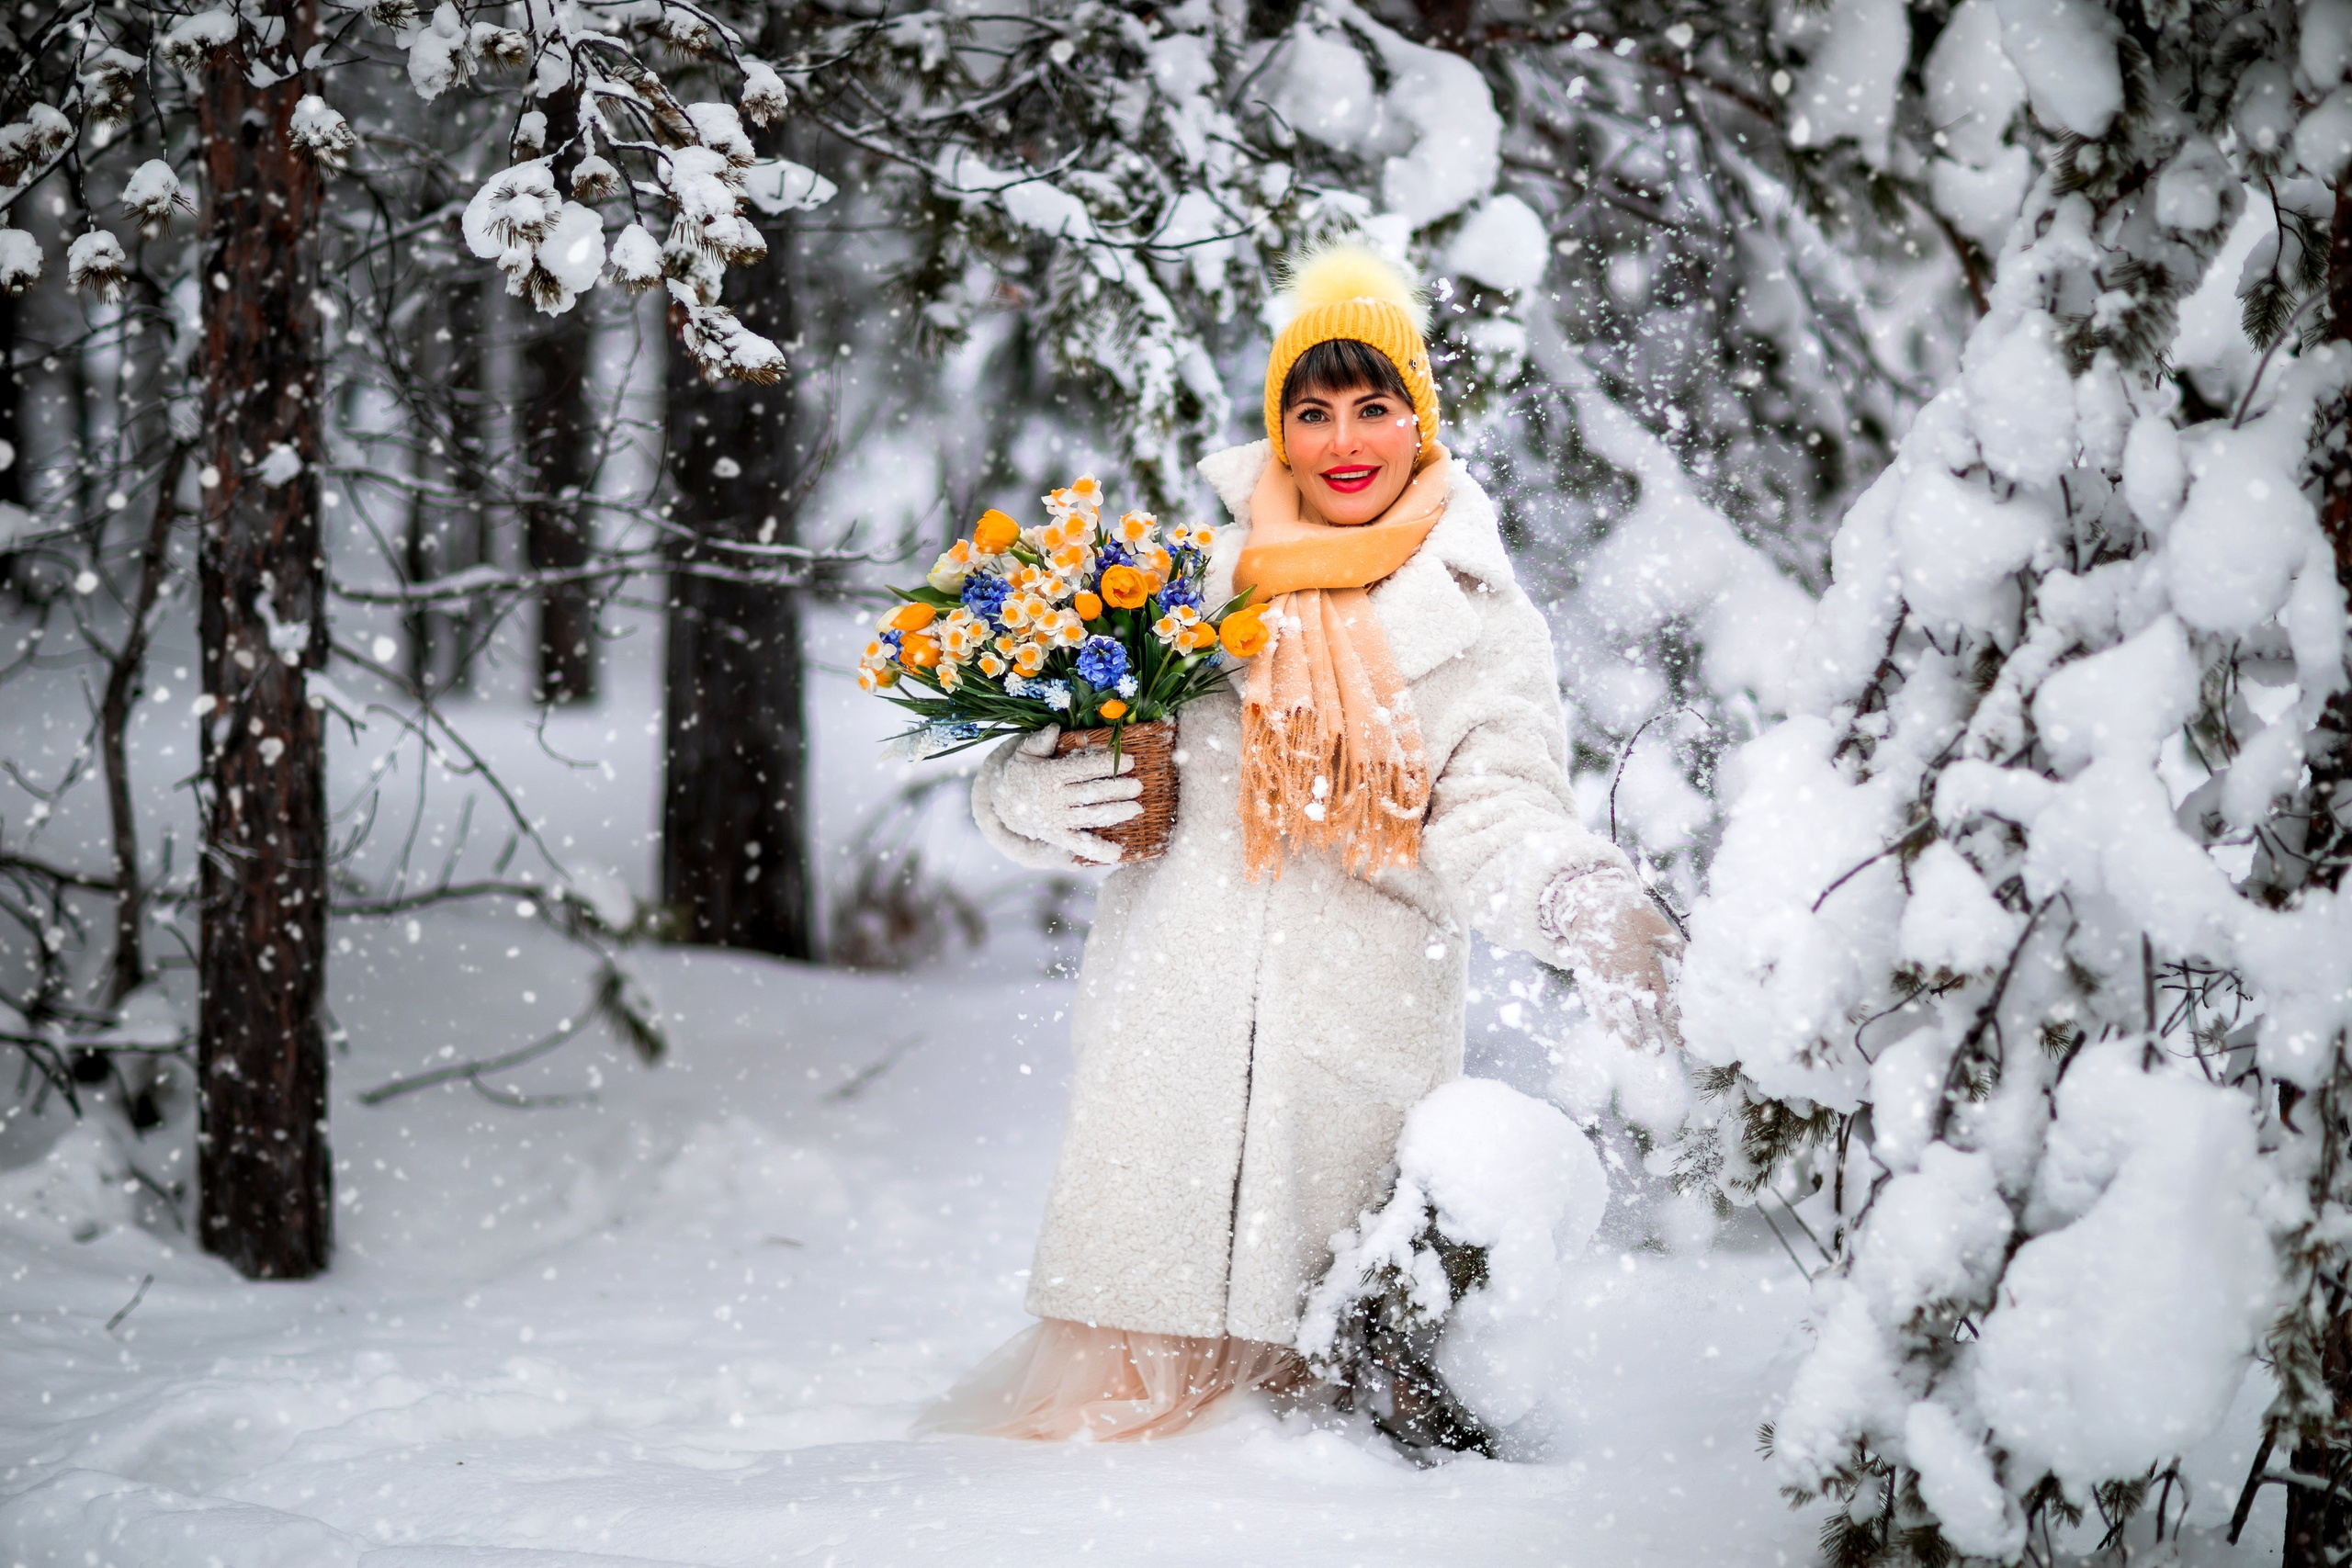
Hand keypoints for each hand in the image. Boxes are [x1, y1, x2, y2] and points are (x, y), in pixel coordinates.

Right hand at [985, 726, 1143, 865]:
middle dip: (1117, 789)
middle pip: (1091, 793)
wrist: (1004, 802)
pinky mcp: (1058, 837)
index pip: (1083, 768)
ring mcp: (1057, 820)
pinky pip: (1079, 845)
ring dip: (1115, 814)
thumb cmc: (1023, 772)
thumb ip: (1039, 741)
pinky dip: (1098, 851)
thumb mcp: (1024, 752)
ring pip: (1090, 817)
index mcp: (1049, 775)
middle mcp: (1054, 799)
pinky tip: (1117, 853)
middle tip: (1138, 786)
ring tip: (1136, 809)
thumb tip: (1054, 729)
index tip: (1130, 761)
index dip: (1107, 765)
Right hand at [1540, 867, 1683, 1053]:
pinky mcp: (1587, 973)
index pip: (1660, 999)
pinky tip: (1607, 1029)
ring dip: (1625, 1030)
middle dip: (1647, 1033)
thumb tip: (1696, 960)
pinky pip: (1594, 999)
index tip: (1679, 1040)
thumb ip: (1674, 945)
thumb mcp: (1655, 924)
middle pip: (1637, 1011)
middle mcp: (1622, 974)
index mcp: (1642, 962)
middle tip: (1655, 1052)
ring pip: (1615, 1009)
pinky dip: (1601, 1015)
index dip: (1670, 1022)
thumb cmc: (1626, 908)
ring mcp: (1603, 976)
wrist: (1588, 899)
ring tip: (1633, 1048)